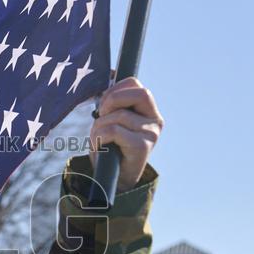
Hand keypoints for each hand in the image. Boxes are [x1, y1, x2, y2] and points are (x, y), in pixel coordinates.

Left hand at [90, 78, 163, 192]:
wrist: (113, 180)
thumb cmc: (110, 147)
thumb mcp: (111, 120)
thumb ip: (113, 102)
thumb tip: (108, 74)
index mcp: (149, 111)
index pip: (135, 84)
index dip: (114, 88)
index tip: (102, 103)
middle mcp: (155, 121)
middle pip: (138, 93)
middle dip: (112, 100)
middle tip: (101, 114)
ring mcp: (151, 134)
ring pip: (118, 116)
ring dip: (99, 126)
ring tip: (98, 139)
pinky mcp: (142, 147)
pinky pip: (114, 131)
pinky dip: (99, 137)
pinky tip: (100, 147)